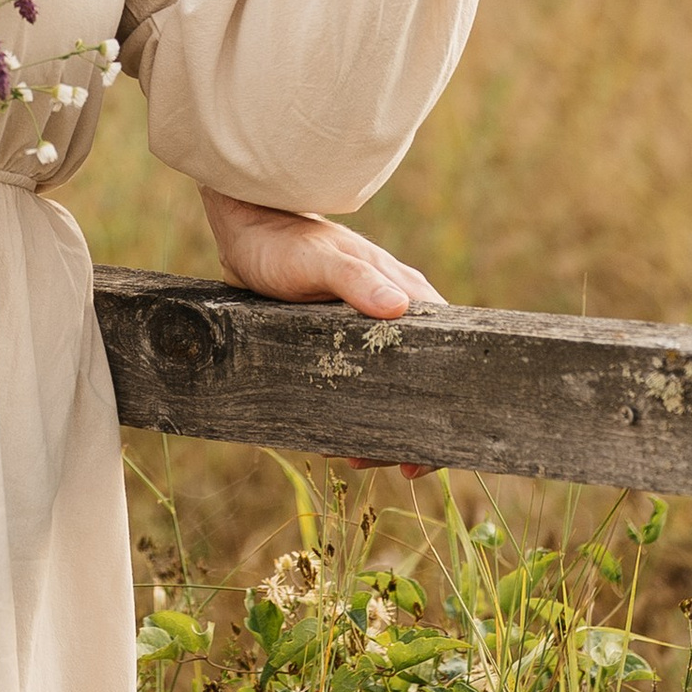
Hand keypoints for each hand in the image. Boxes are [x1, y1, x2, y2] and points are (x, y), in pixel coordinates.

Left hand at [204, 190, 442, 474]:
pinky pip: (356, 382)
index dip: (441, 408)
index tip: (426, 449)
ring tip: (353, 458)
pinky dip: (351, 411)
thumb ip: (357, 281)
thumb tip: (398, 309)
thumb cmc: (287, 240)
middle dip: (406, 428)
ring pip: (386, 388)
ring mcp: (365, 328)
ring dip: (375, 426)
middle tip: (385, 463)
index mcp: (407, 294)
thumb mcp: (322, 261)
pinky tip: (333, 436)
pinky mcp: (336, 339)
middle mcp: (394, 314)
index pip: (445, 358)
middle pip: (417, 382)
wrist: (246, 228)